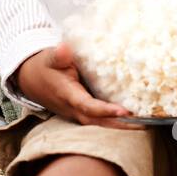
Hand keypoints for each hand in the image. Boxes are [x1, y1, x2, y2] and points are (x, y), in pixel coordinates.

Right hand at [14, 42, 136, 127]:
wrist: (31, 80)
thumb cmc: (44, 67)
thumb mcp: (49, 57)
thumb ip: (58, 55)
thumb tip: (64, 48)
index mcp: (67, 95)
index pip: (88, 106)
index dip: (105, 110)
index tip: (124, 110)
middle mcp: (73, 109)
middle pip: (99, 123)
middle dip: (121, 125)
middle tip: (144, 123)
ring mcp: (77, 114)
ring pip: (101, 125)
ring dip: (121, 127)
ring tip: (145, 124)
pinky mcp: (82, 114)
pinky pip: (100, 122)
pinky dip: (116, 123)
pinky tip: (134, 120)